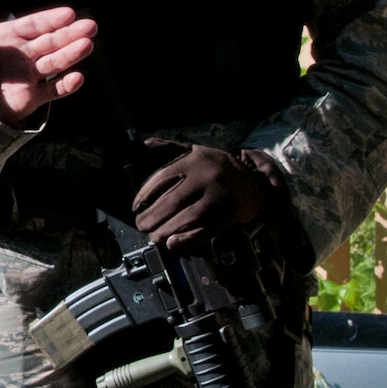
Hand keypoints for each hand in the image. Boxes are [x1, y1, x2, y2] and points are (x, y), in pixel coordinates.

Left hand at [0, 0, 93, 126]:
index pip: (32, 25)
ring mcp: (28, 76)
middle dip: (69, 34)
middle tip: (90, 26)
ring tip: (88, 45)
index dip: (50, 20)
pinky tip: (78, 78)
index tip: (68, 14)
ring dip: (71, 54)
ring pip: (54, 63)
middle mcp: (23, 54)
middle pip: (50, 42)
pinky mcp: (30, 98)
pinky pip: (51, 91)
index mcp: (8, 37)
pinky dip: (65, 86)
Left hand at [131, 139, 276, 255]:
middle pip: (172, 202)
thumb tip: (145, 144)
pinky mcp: (227, 216)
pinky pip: (204, 231)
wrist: (251, 183)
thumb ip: (169, 148)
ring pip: (187, 218)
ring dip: (165, 231)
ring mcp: (218, 198)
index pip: (162, 179)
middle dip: (152, 217)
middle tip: (142, 225)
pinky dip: (186, 240)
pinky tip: (172, 244)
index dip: (145, 196)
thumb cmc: (215, 168)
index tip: (135, 208)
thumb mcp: (194, 152)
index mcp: (194, 161)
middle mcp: (206, 177)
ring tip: (154, 236)